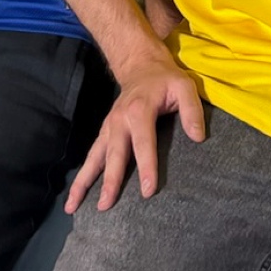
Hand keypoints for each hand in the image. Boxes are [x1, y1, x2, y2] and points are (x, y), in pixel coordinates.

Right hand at [66, 51, 204, 214]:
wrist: (140, 65)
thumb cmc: (165, 79)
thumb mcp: (184, 86)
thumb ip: (192, 110)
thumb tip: (198, 137)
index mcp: (139, 110)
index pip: (143, 143)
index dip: (146, 167)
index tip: (147, 191)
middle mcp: (119, 120)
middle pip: (114, 154)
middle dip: (110, 181)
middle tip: (105, 206)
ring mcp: (108, 127)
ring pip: (94, 157)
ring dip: (83, 181)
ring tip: (71, 205)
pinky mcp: (105, 132)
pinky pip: (92, 155)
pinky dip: (83, 174)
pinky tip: (76, 194)